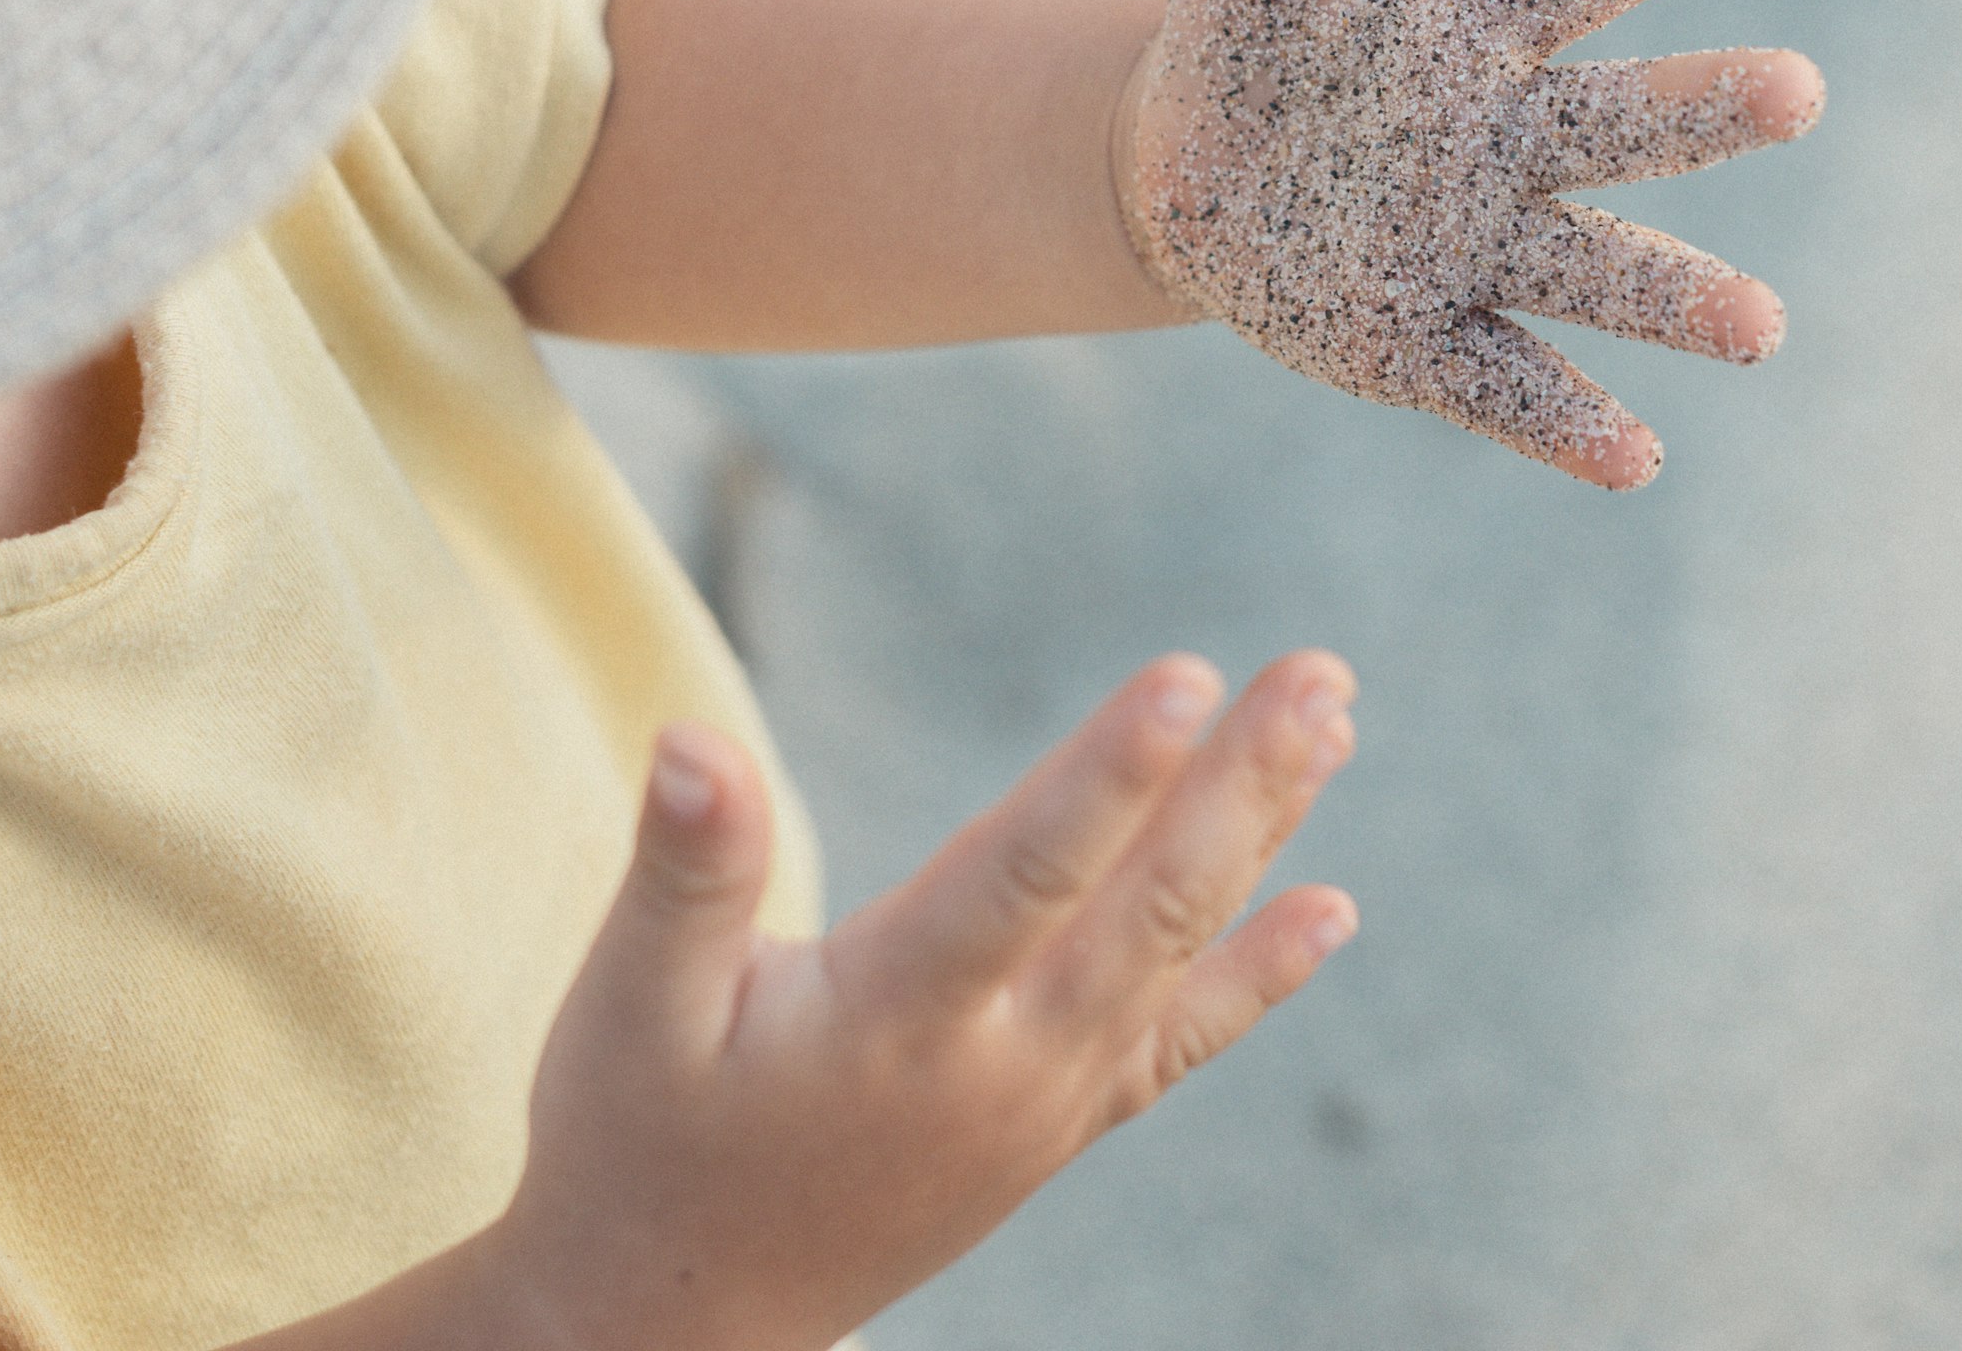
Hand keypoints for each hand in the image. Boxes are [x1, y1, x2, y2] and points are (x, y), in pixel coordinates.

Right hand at [484, 657, 1357, 1350]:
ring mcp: (1042, 1101)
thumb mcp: (627, 1004)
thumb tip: (693, 738)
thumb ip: (684, 869)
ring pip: (1176, 952)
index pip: (1021, 876)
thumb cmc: (637, 1142)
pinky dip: (1258, 973)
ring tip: (1335, 721)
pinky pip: (1178, 1041)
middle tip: (1322, 677)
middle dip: (1239, 783)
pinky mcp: (1056, 1126)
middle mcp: (995, 1063)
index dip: (1106, 775)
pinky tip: (1331, 908)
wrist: (678, 1324)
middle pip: (1143, 904)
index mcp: (891, 1019)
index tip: (1191, 676)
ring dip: (1261, 833)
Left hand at [1118, 0, 1823, 488]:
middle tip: (1797, 91)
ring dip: (1679, 300)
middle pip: (1628, 124)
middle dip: (1709, 112)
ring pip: (1600, 271)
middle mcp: (1514, 137)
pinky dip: (1565, 421)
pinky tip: (1635, 457)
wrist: (1186, 167)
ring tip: (1760, 327)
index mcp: (1490, 20)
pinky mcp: (1421, 341)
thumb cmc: (1264, 26)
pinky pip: (1505, 384)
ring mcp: (1478, 245)